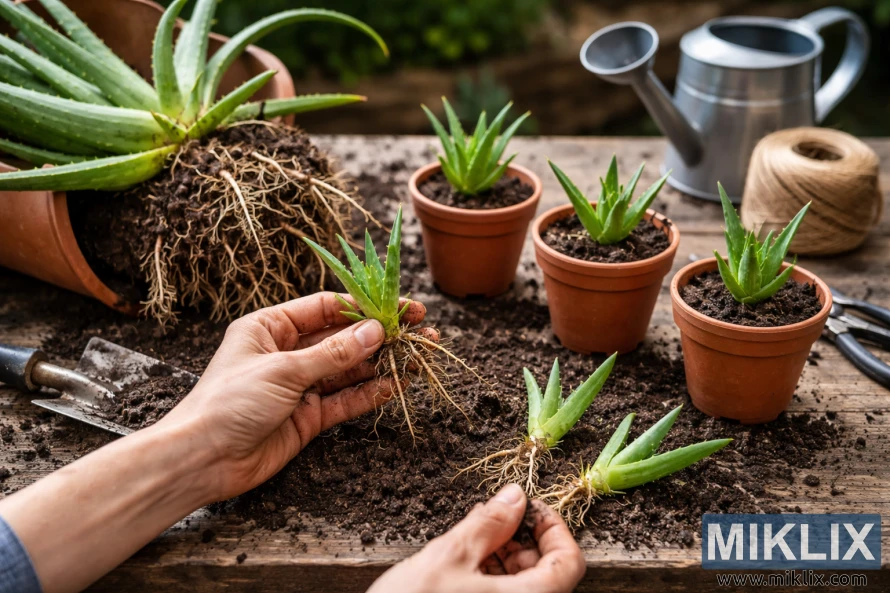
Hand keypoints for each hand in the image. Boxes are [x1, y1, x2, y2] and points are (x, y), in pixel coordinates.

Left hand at [157, 292, 428, 501]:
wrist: (203, 460)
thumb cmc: (228, 403)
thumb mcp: (283, 370)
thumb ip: (333, 353)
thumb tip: (375, 331)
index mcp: (270, 328)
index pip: (326, 308)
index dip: (365, 306)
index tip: (401, 307)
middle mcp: (287, 352)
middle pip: (343, 337)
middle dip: (381, 334)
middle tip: (420, 330)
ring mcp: (299, 385)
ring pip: (349, 369)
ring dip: (382, 363)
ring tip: (418, 357)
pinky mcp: (308, 416)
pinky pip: (345, 399)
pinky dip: (371, 392)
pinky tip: (397, 384)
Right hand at [368, 484, 585, 592]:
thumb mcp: (450, 557)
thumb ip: (488, 524)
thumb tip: (514, 497)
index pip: (570, 562)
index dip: (554, 528)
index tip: (529, 508)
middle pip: (548, 574)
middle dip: (523, 540)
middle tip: (494, 519)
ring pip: (524, 587)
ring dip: (505, 558)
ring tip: (472, 539)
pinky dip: (491, 579)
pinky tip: (465, 563)